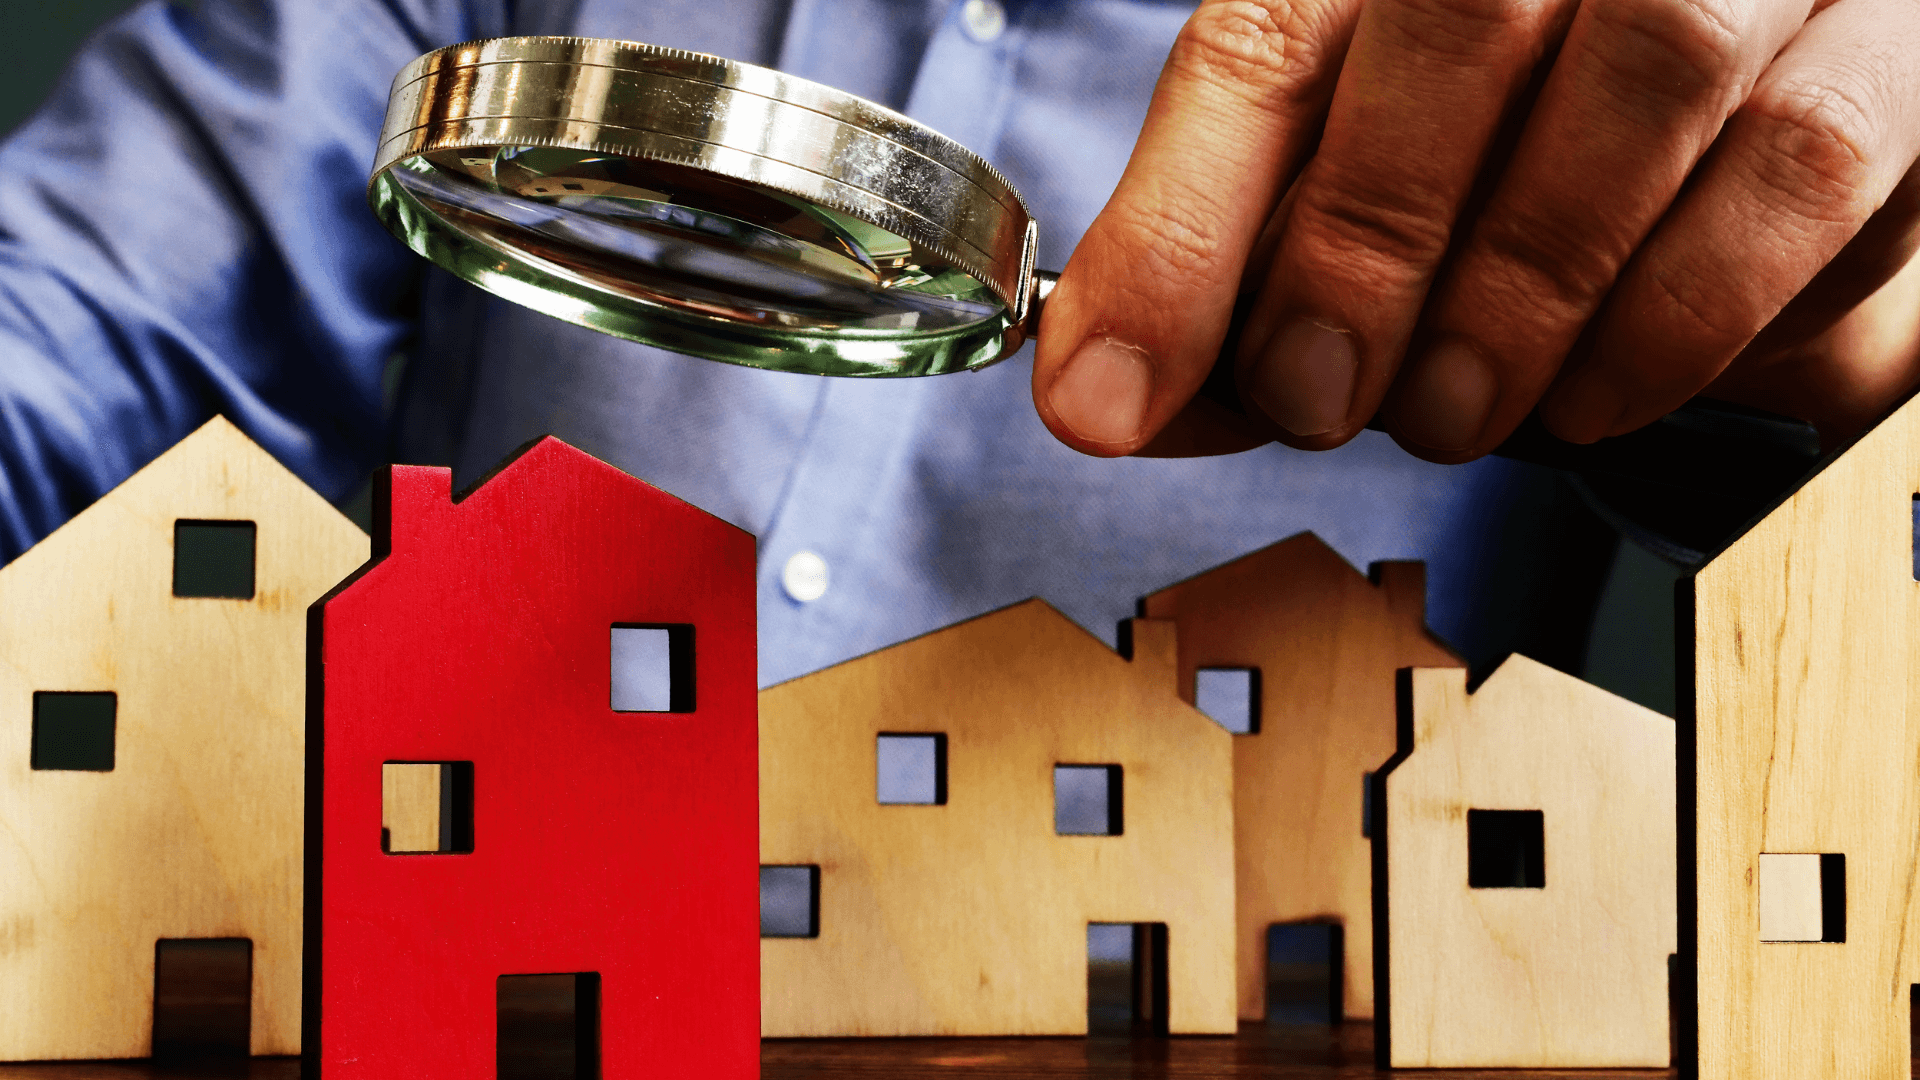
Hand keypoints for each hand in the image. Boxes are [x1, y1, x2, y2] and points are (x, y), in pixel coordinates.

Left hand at [1031, 0, 1919, 460]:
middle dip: (1363, 249)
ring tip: (1457, 405)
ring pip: (1650, 79)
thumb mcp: (1344, 175)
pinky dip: (1678, 315)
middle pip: (1461, 17)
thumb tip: (1110, 396)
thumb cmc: (1510, 136)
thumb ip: (1228, 266)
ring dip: (1524, 293)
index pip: (1265, 40)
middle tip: (1325, 400)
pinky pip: (1800, 168)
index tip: (1106, 396)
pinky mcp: (1896, 52)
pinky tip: (1600, 383)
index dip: (1177, 230)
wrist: (1748, 79)